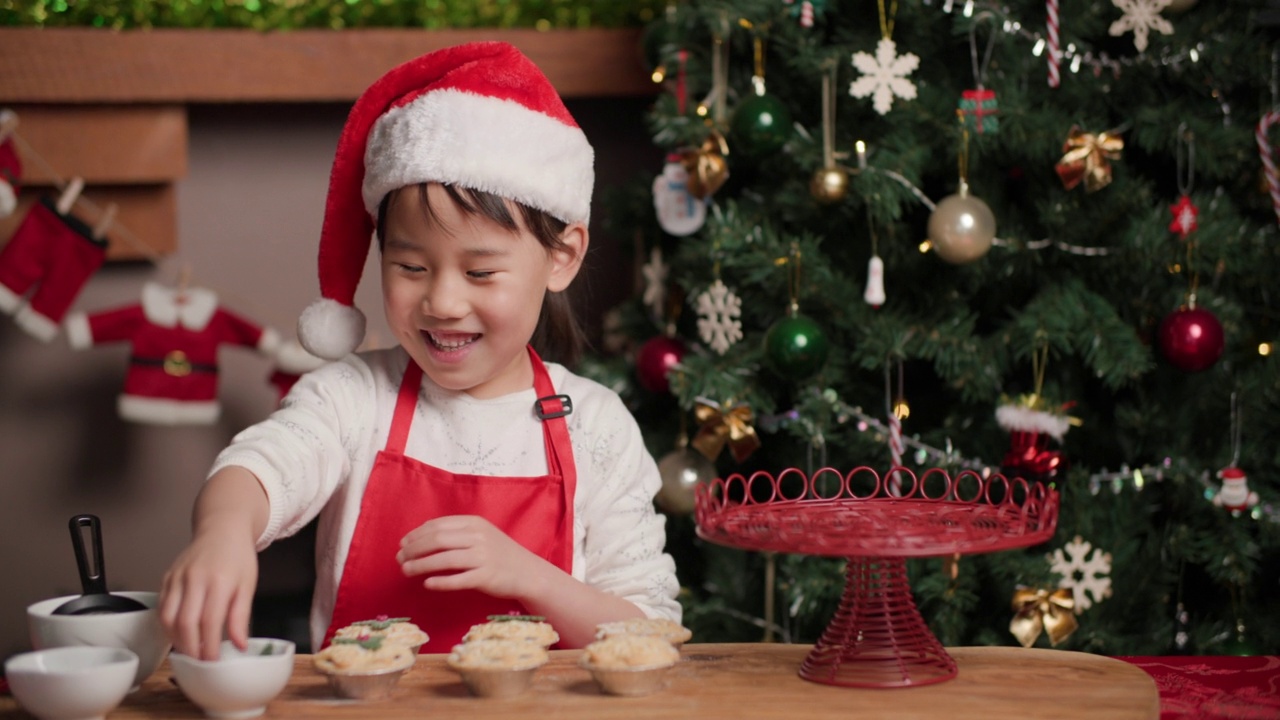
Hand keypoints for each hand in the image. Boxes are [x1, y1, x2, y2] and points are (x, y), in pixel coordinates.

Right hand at [159, 524, 257, 660]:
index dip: (208, 645)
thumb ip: (241, 616)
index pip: (209, 621)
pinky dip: (167, 625)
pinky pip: (162, 607)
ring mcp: (178, 577)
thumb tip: (239, 645)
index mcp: (219, 580)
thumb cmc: (237, 556)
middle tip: (199, 661)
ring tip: (189, 650)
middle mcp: (195, 578)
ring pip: (168, 617)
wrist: (222, 529)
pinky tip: (178, 633)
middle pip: (185, 622)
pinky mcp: (167, 577)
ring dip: (176, 639)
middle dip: (191, 647)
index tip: (212, 660)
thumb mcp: (247, 585)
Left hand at [396, 515, 544, 598]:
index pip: (438, 525)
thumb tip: (421, 534)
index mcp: (474, 523)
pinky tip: (428, 584)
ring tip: (406, 571)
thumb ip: (455, 532)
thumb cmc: (499, 554)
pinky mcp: (486, 577)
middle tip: (399, 559)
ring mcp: (483, 557)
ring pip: (444, 559)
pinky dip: (441, 581)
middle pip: (438, 540)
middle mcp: (478, 537)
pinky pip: (458, 579)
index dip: (416, 535)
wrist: (527, 572)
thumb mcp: (480, 534)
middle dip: (413, 549)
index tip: (402, 544)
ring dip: (420, 565)